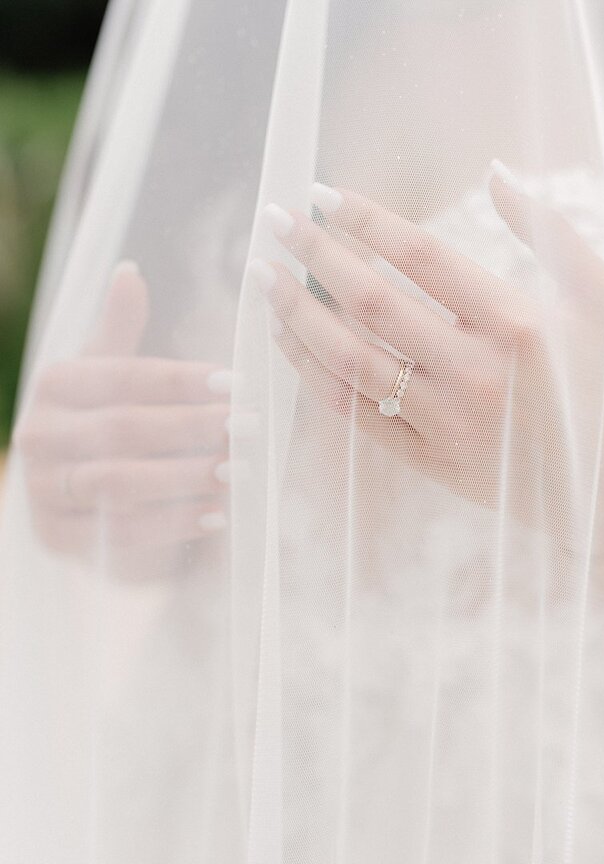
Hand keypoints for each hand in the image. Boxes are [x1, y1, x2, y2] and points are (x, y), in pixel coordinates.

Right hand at [14, 261, 232, 567]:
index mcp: (55, 385)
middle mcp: (39, 435)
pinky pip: (120, 534)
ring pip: (121, 483)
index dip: (183, 381)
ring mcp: (44, 490)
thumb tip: (128, 272)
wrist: (77, 503)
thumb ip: (120, 331)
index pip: (125, 377)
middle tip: (248, 428)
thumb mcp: (108, 378)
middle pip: (124, 430)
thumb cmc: (106, 427)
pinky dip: (174, 525)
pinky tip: (219, 516)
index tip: (236, 384)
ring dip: (187, 478)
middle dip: (193, 429)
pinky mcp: (57, 537)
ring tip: (239, 472)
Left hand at [256, 164, 603, 559]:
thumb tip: (495, 171)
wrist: (594, 487)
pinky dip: (311, 372)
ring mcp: (444, 420)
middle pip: (373, 303)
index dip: (363, 218)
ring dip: (297, 314)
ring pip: (351, 360)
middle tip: (274, 221)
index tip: (321, 194)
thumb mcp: (601, 299)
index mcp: (516, 324)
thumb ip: (551, 230)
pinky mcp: (424, 458)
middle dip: (314, 254)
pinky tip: (285, 339)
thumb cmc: (592, 383)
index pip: (421, 255)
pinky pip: (352, 412)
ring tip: (263, 275)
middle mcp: (475, 372)